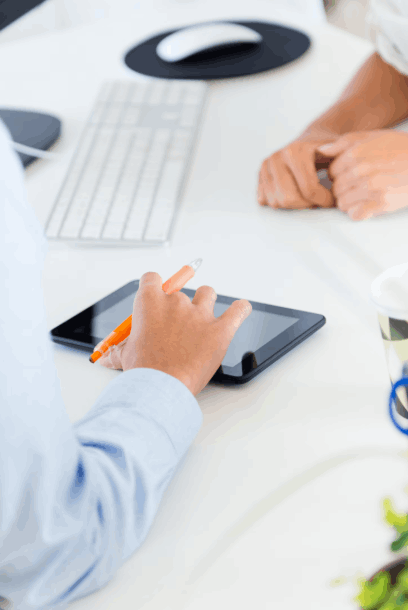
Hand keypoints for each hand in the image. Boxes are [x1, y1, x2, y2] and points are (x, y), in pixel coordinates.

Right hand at [96, 272, 251, 395]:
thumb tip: (105, 358)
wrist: (161, 388)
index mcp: (150, 302)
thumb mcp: (124, 356)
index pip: (152, 278)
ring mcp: (200, 314)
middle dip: (179, 306)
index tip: (157, 298)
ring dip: (205, 303)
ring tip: (202, 319)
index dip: (154, 287)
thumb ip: (117, 351)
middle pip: (181, 290)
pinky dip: (241, 309)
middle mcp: (176, 302)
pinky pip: (238, 310)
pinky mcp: (220, 329)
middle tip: (176, 328)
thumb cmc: (143, 371)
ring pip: (207, 294)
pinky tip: (241, 310)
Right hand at [257, 132, 335, 209]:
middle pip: (289, 199)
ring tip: (309, 198)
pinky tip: (295, 196)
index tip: (333, 200)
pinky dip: (281, 203)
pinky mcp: (260, 175)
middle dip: (307, 205)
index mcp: (295, 151)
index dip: (323, 200)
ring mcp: (266, 166)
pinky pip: (267, 200)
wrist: (311, 140)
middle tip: (320, 200)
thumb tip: (337, 170)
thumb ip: (343, 158)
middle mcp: (276, 157)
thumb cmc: (327, 149)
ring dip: (294, 205)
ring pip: (276, 202)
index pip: (308, 189)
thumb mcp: (340, 149)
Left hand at [317, 130, 407, 219]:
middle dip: (344, 189)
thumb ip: (345, 142)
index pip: (331, 171)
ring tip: (363, 196)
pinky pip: (355, 215)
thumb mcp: (374, 137)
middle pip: (335, 188)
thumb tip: (321, 150)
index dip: (339, 175)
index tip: (349, 175)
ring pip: (342, 203)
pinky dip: (358, 213)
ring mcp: (371, 187)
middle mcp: (362, 170)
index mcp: (357, 153)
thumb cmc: (400, 149)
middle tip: (358, 187)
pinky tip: (367, 205)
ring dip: (350, 202)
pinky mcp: (381, 203)